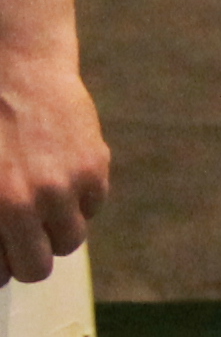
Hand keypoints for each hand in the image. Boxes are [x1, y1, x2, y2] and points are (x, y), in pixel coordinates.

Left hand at [0, 39, 107, 282]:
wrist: (13, 64)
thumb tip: (1, 252)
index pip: (2, 272)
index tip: (1, 255)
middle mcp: (31, 201)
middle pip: (38, 267)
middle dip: (25, 257)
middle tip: (16, 239)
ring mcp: (66, 185)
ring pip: (70, 239)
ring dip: (53, 228)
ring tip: (37, 199)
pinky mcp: (94, 167)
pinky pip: (91, 206)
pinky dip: (76, 198)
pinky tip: (55, 170)